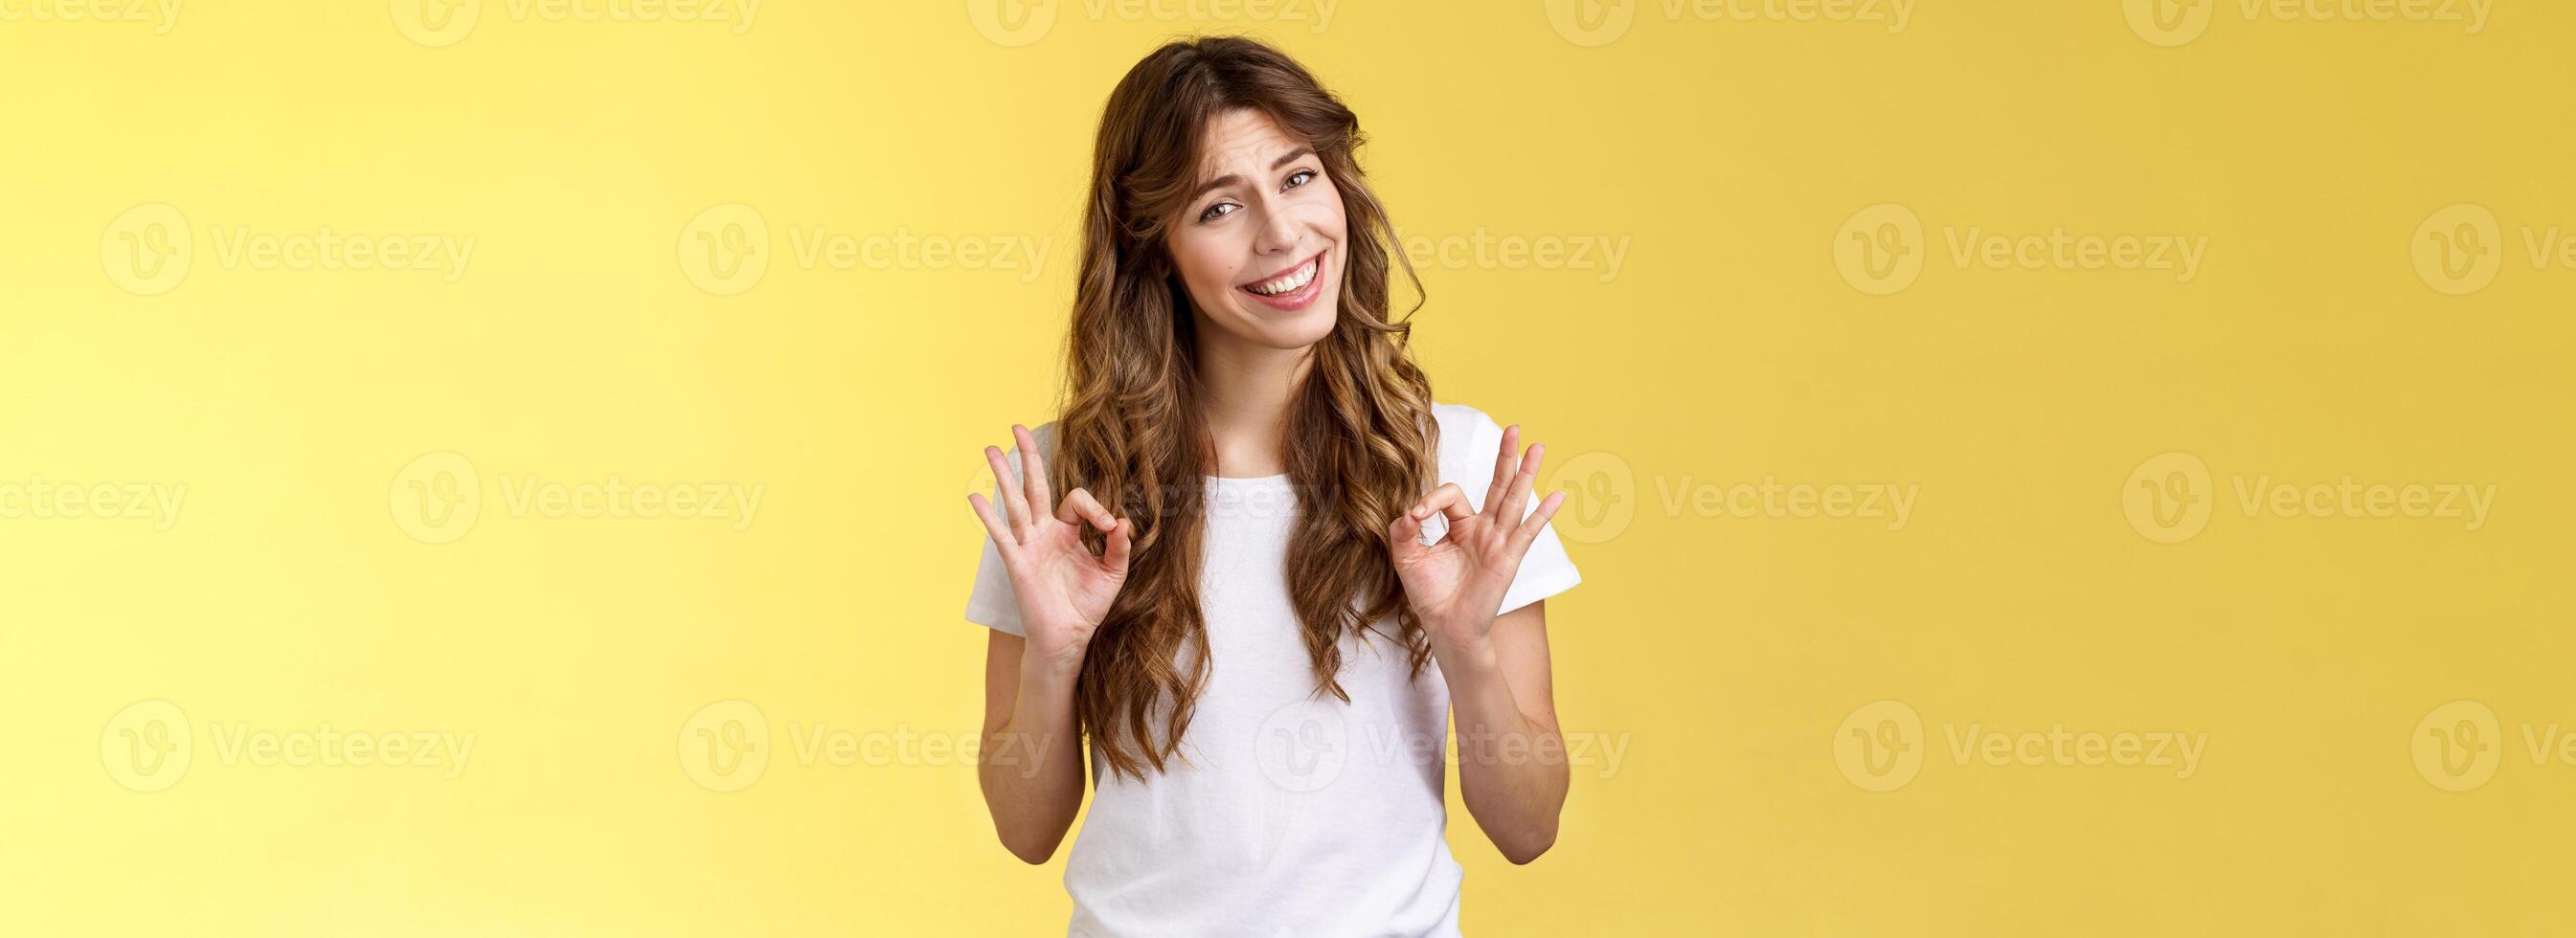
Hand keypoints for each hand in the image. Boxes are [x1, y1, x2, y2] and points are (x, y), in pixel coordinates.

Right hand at [967, 424, 1132, 675]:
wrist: (1069, 637)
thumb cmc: (1088, 605)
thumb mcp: (1112, 573)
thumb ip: (1119, 547)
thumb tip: (1122, 520)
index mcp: (1069, 531)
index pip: (1077, 501)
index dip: (1096, 508)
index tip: (1109, 528)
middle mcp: (1046, 532)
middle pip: (1035, 486)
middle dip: (1028, 457)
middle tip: (1017, 427)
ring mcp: (1029, 545)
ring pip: (1015, 503)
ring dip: (1004, 476)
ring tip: (991, 449)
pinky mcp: (1017, 563)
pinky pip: (1001, 535)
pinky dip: (988, 516)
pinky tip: (974, 496)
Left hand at [1387, 423, 1566, 657]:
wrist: (1446, 627)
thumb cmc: (1430, 594)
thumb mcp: (1407, 556)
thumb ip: (1403, 530)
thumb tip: (1410, 511)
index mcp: (1460, 526)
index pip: (1452, 494)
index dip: (1431, 499)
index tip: (1415, 517)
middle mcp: (1483, 529)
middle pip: (1497, 484)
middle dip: (1505, 456)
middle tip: (1513, 427)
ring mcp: (1498, 542)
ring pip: (1514, 499)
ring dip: (1526, 472)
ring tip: (1538, 446)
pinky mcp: (1507, 558)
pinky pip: (1527, 531)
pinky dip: (1542, 514)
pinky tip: (1558, 496)